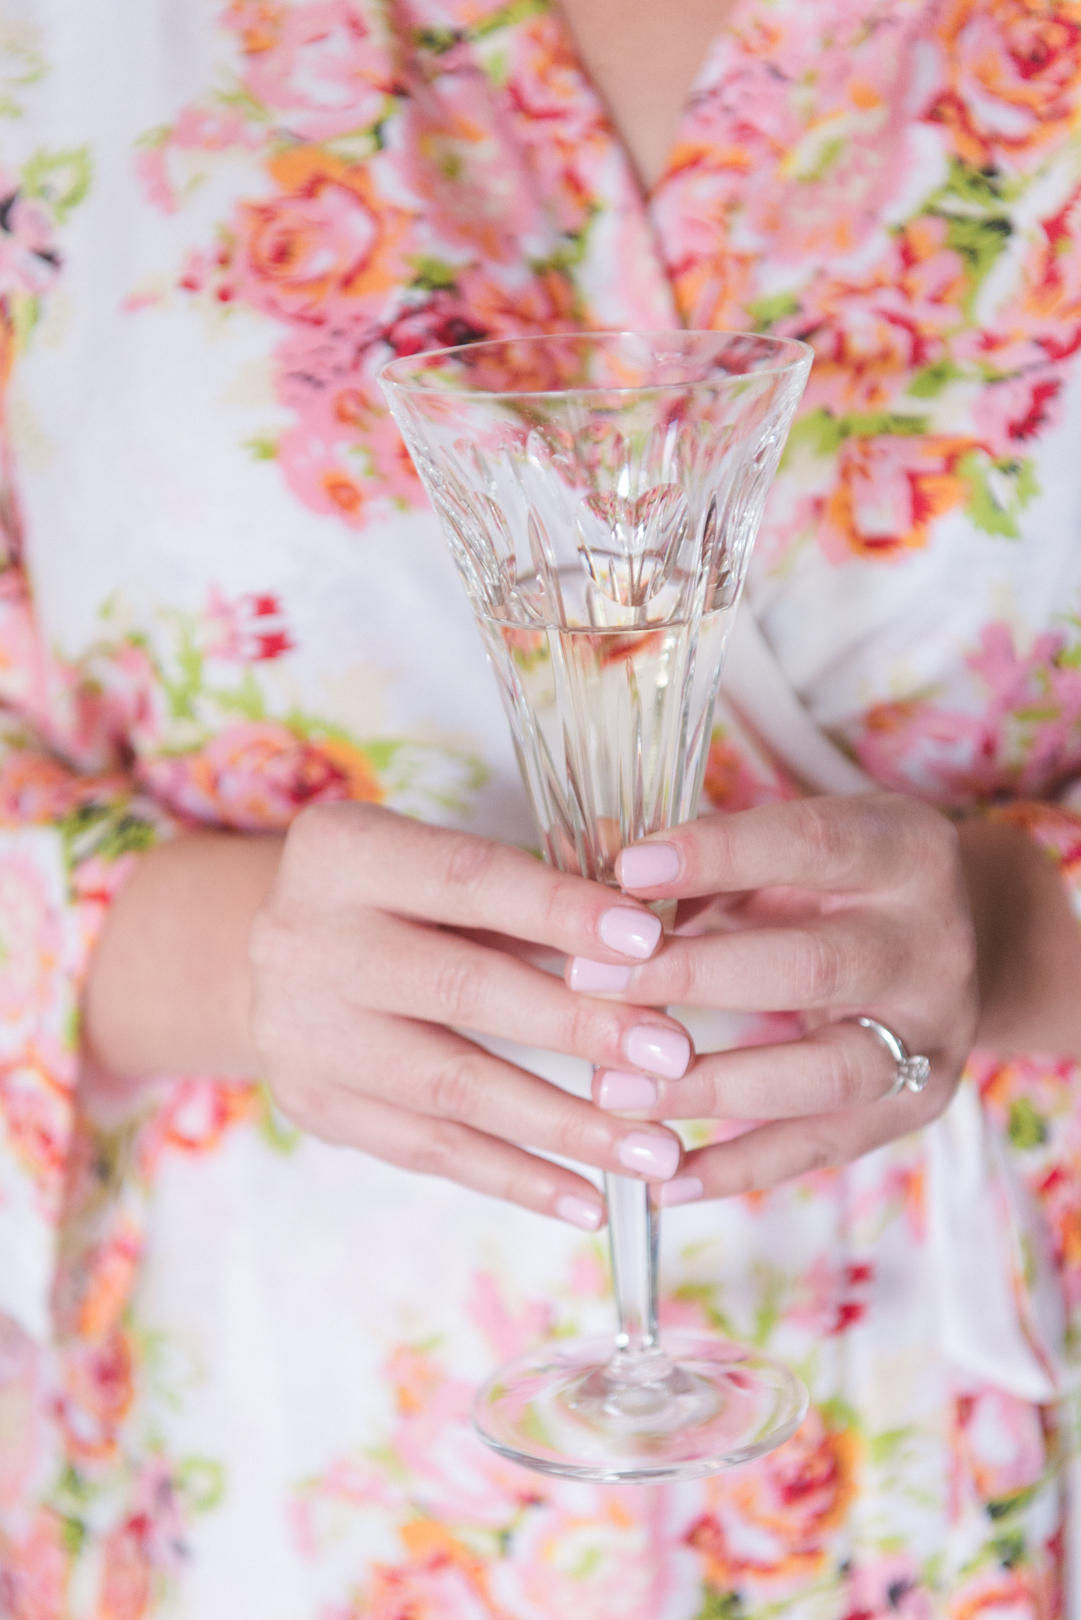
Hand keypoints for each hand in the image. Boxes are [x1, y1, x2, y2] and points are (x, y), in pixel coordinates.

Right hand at [249, 803, 694, 1225]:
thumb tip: (651, 934)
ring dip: (565, 1125)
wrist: (276, 959)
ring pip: (451, 1087)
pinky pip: (429, 1152)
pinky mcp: (316, 1107)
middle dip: (580, 1027)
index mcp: (343, 853)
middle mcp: (304, 940)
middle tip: (671, 1059)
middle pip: (462, 989)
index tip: (648, 944)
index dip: (560, 912)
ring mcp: (301, 1032)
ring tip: (653, 1150)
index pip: (468, 880)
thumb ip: (536, 889)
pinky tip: (588, 1199)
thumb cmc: (400, 899)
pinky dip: (515, 1179)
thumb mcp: (445, 866)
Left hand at [565, 794, 980, 1202]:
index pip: (810, 846)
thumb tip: (607, 898)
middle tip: (589, 981)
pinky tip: (661, 1179)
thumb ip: (709, 870)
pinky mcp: (915, 1106)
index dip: (718, 856)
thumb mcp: (786, 853)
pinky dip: (736, 1167)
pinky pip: (821, 1147)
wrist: (951, 945)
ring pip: (823, 1073)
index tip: (627, 871)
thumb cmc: (831, 886)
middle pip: (811, 966)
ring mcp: (932, 1034)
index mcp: (904, 852)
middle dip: (691, 975)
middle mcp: (931, 944)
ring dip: (709, 1087)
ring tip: (612, 1093)